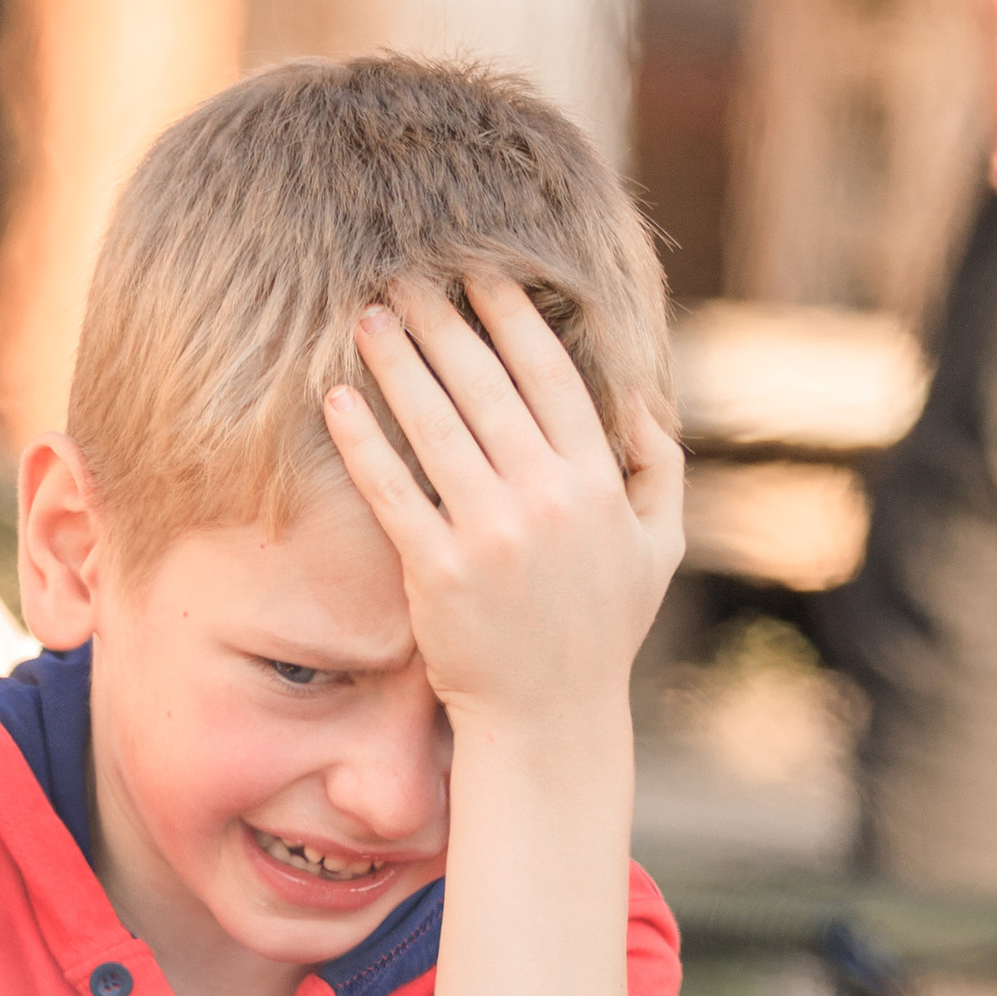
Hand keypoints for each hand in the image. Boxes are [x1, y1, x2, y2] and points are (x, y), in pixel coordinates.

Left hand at [328, 273, 682, 745]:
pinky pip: (392, 491)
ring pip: (435, 428)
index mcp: (596, 483)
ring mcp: (489, 535)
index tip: (482, 277)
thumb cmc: (600, 629)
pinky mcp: (437, 572)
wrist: (548, 718)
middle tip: (408, 279)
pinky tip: (337, 400)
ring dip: (399, 364)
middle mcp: (544, 500)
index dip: (513, 320)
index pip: (550, 377)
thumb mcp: (659, 546)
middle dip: (443, 324)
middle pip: (485, 388)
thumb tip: (642, 394)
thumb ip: (659, 465)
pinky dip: (362, 442)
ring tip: (369, 318)